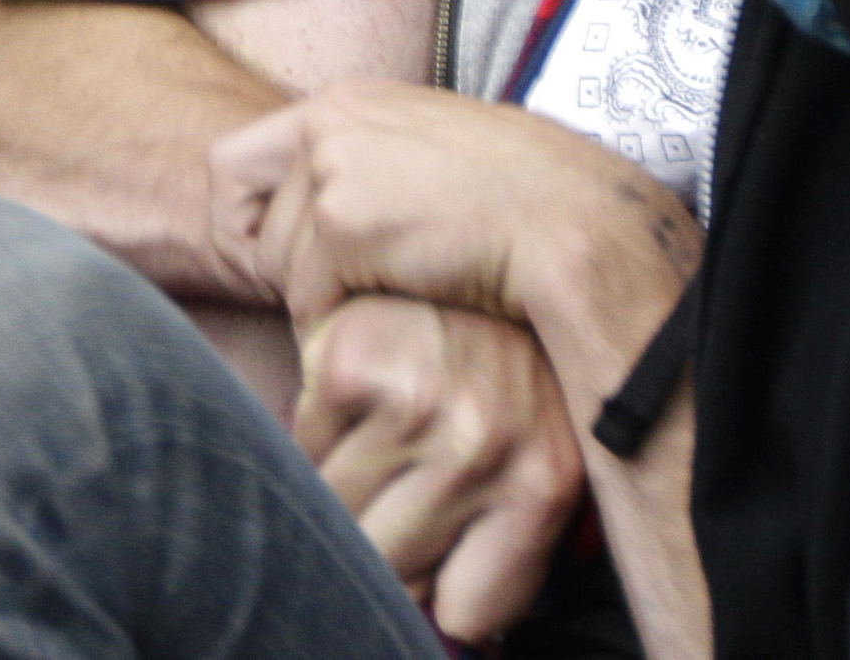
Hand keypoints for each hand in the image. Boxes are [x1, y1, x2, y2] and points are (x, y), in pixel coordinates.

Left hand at [210, 84, 697, 395]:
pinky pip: (309, 301)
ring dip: (323, 299)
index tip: (285, 259)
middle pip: (247, 226)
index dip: (247, 221)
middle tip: (345, 292)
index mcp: (344, 104)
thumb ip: (361, 172)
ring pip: (277, 270)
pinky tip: (400, 309)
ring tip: (394, 293)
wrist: (573, 224)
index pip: (231, 163)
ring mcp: (333, 170)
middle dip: (286, 271)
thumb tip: (313, 220)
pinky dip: (345, 321)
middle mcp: (327, 124)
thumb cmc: (512, 206)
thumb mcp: (422, 160)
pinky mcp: (346, 225)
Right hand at [299, 293, 581, 641]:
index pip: (466, 614)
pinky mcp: (349, 364)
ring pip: (334, 510)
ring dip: (345, 485)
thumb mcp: (546, 457)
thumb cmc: (517, 368)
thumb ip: (503, 549)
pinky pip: (303, 442)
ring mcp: (413, 405)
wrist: (502, 230)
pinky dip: (319, 425)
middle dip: (382, 542)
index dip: (442, 600)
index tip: (436, 578)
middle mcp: (482, 450)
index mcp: (543, 486)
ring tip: (387, 434)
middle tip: (402, 490)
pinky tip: (362, 387)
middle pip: (387, 568)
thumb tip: (459, 639)